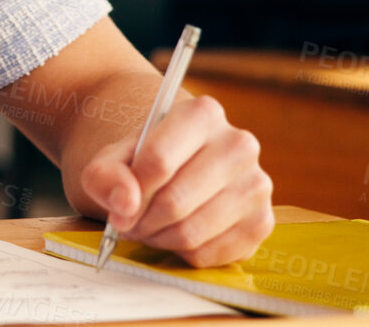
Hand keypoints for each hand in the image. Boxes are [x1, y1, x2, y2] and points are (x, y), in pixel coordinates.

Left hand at [80, 95, 273, 266]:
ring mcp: (256, 185)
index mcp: (203, 114)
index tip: (118, 203)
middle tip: (130, 221)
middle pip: (174, 201)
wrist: (178, 168)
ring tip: (149, 226)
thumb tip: (125, 204)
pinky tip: (176, 234)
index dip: (130, 191)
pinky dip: (182, 253)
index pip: (158, 160)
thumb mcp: (112, 158)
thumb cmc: (144, 161)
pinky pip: (209, 254)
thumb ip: (105, 175)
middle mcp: (239, 144)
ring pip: (191, 232)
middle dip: (142, 220)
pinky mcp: (262, 223)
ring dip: (159, 238)